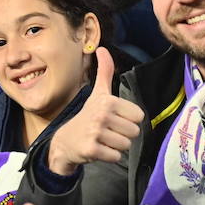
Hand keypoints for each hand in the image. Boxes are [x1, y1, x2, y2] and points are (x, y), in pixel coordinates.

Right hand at [47, 47, 143, 175]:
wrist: (65, 140)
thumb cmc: (87, 115)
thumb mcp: (98, 93)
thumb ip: (105, 72)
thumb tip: (102, 48)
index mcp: (108, 101)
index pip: (139, 116)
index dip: (129, 120)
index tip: (115, 119)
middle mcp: (102, 115)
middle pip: (134, 132)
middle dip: (123, 134)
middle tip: (108, 131)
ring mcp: (96, 133)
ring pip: (126, 145)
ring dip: (117, 146)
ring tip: (103, 140)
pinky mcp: (92, 150)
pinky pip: (116, 156)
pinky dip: (109, 156)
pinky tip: (98, 149)